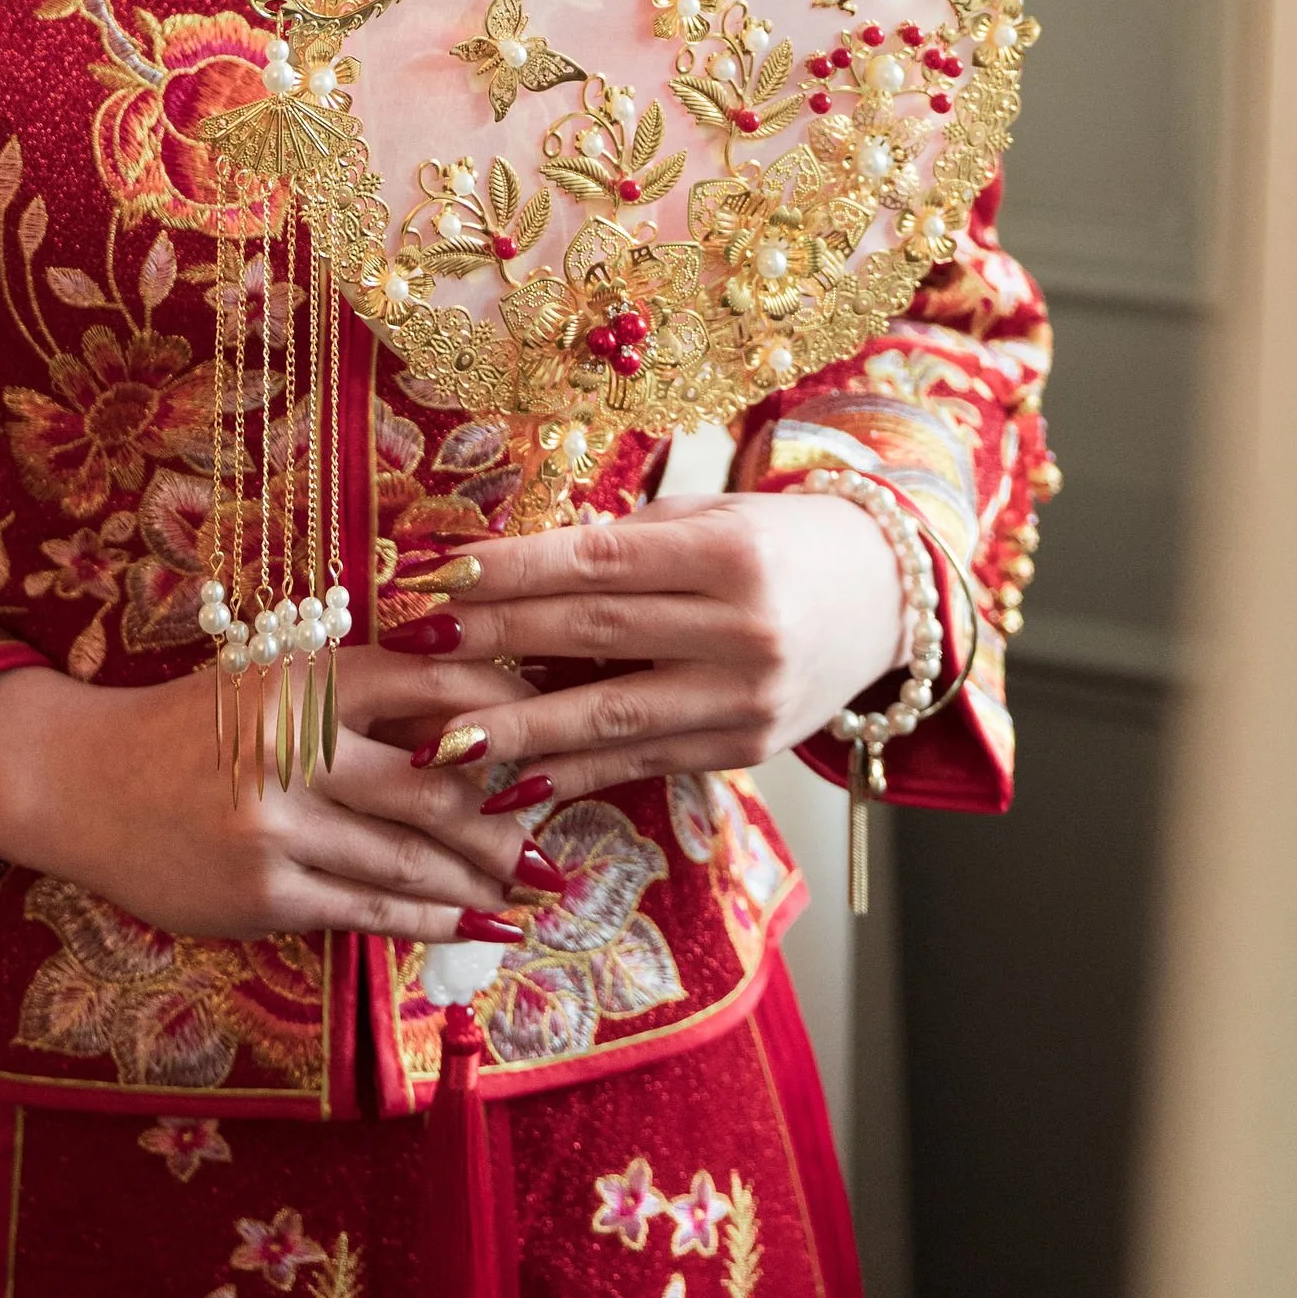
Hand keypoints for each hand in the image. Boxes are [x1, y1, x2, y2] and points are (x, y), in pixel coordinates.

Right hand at [0, 642, 545, 942]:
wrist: (82, 782)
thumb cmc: (194, 724)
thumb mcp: (273, 677)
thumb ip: (361, 687)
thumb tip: (475, 710)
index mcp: (305, 678)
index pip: (432, 682)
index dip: (502, 705)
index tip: (546, 722)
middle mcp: (295, 747)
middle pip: (435, 783)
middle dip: (505, 814)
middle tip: (554, 828)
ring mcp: (278, 827)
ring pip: (408, 859)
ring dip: (480, 876)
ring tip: (529, 883)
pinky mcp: (263, 894)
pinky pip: (366, 912)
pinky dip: (429, 918)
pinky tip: (473, 923)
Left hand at [396, 493, 907, 805]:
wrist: (882, 599)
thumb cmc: (775, 541)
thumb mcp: (708, 517)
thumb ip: (623, 542)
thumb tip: (512, 564)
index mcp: (731, 554)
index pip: (599, 561)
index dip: (512, 570)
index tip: (435, 574)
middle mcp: (745, 632)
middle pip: (595, 636)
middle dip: (494, 641)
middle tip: (414, 644)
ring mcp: (748, 702)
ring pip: (612, 717)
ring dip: (519, 729)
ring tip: (441, 737)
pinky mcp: (743, 752)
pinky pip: (640, 762)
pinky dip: (572, 772)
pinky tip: (509, 780)